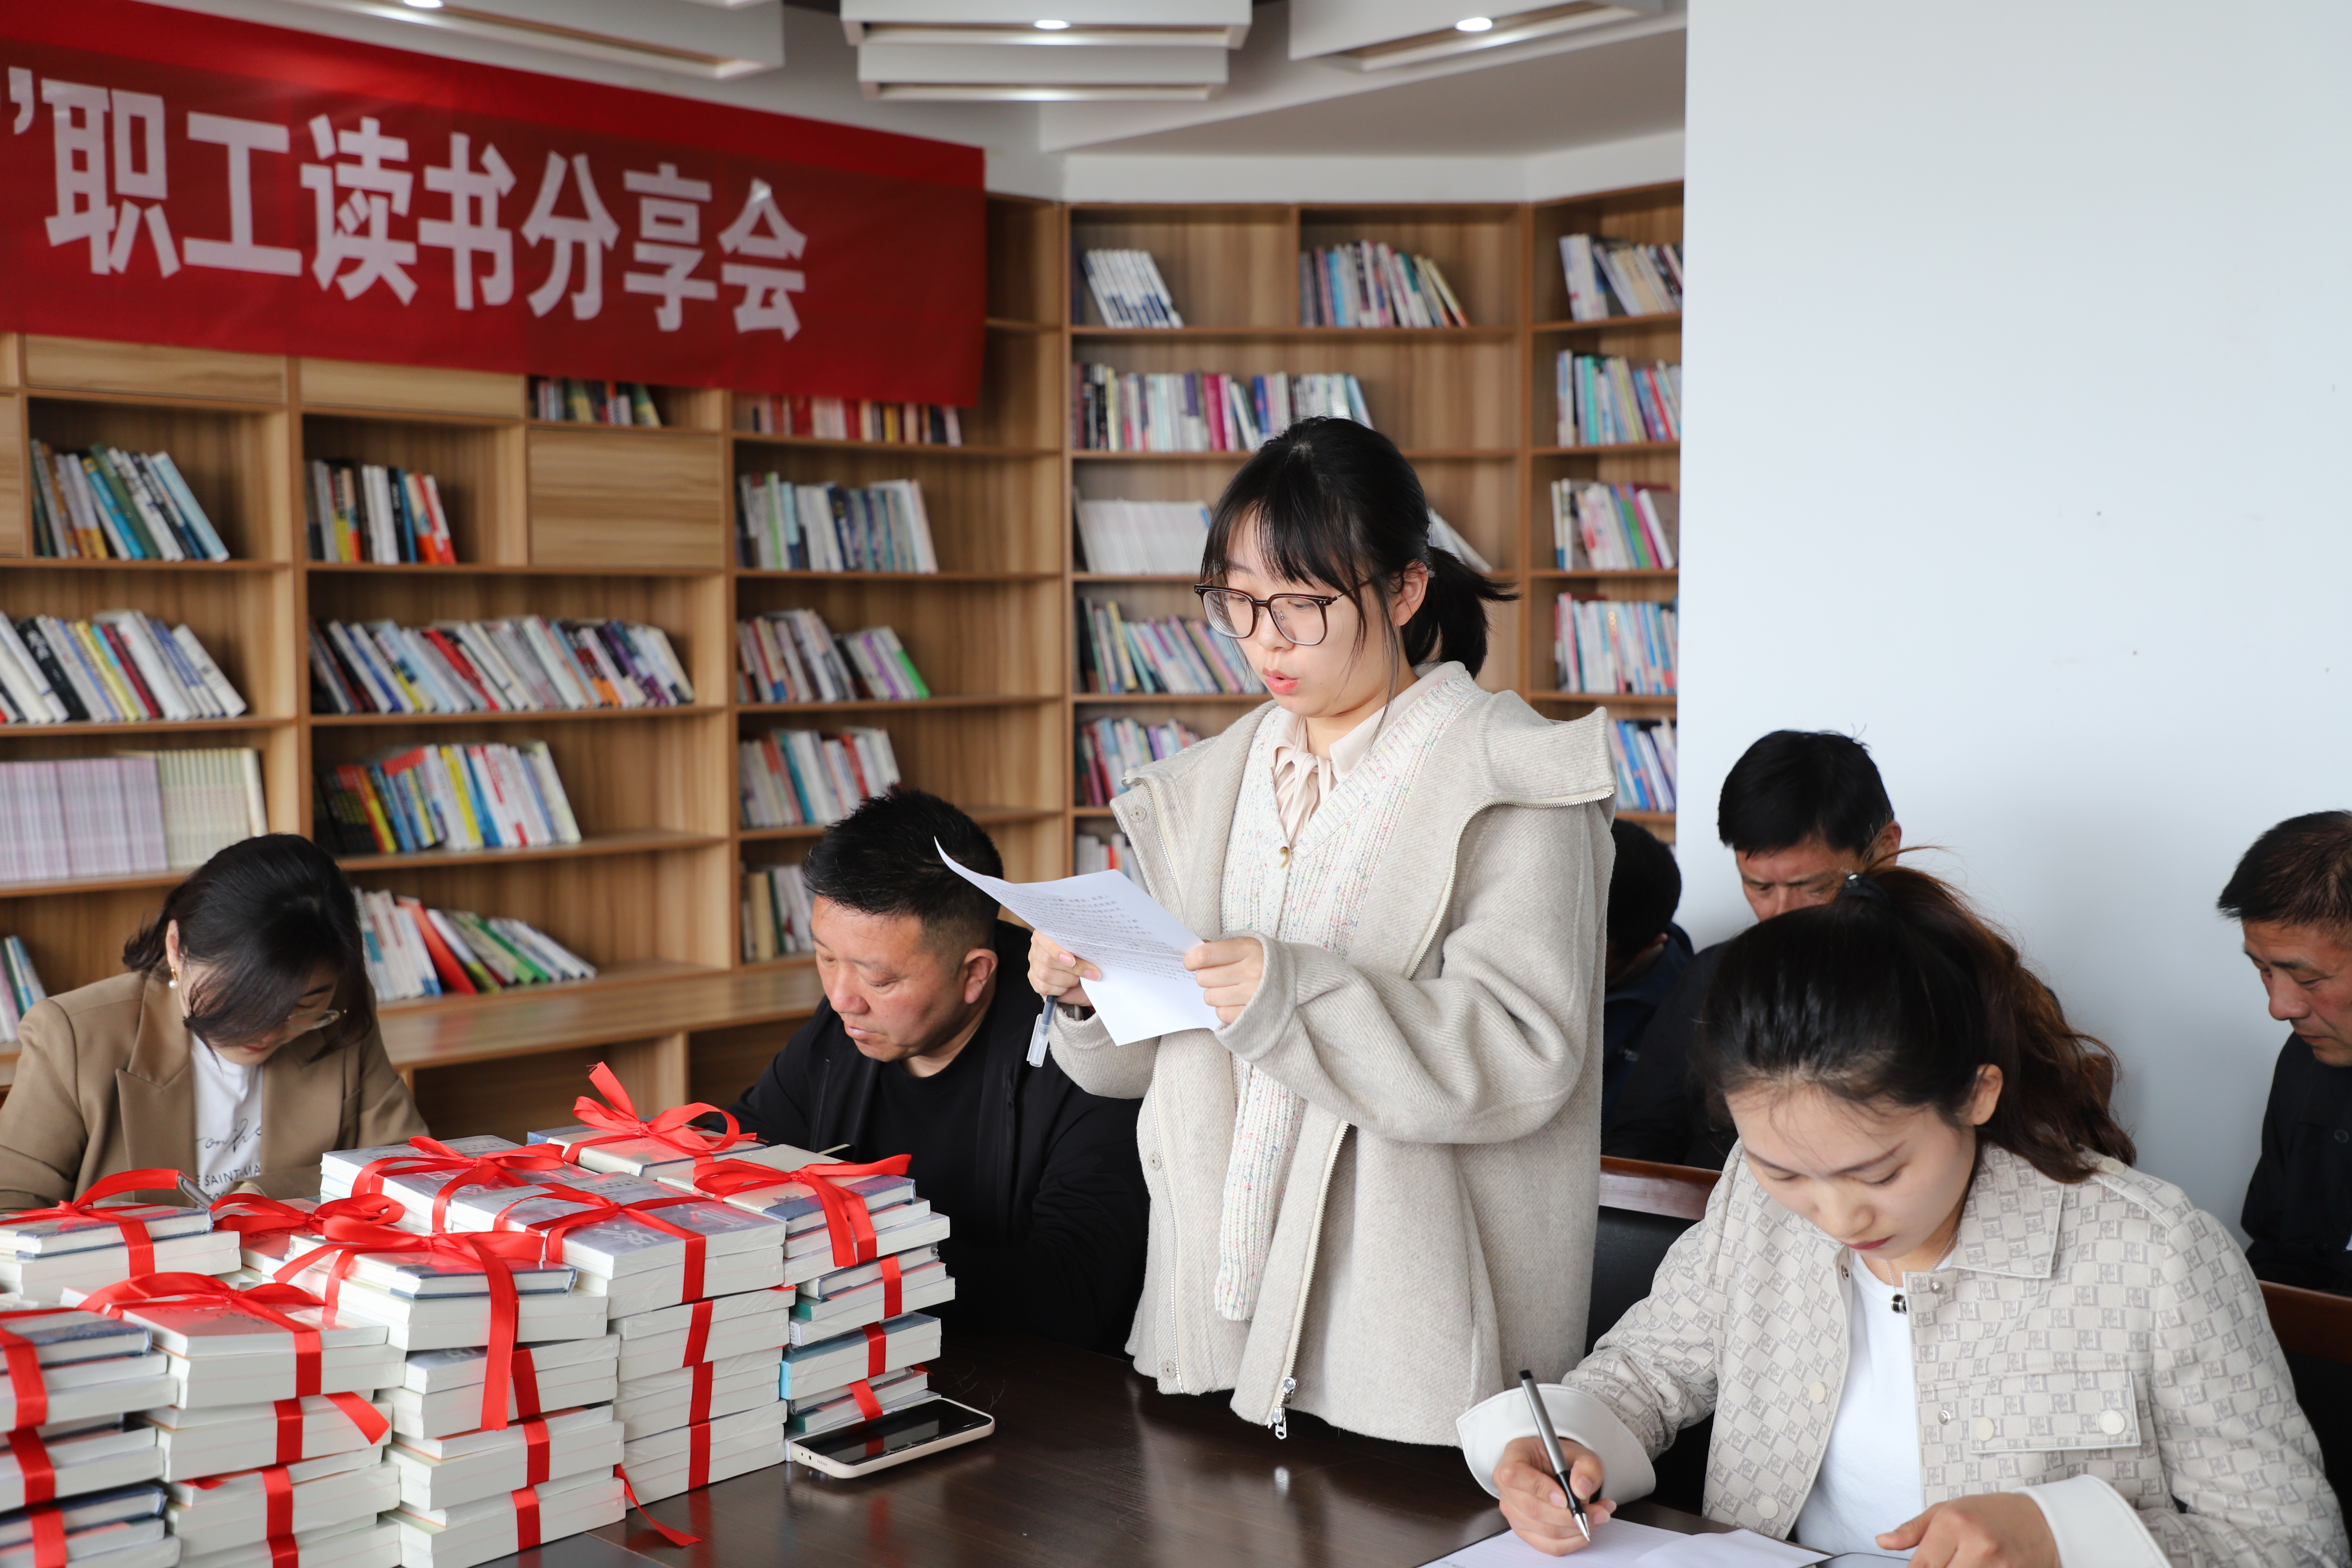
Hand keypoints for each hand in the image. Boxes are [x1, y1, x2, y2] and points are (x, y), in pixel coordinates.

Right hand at [1027, 931, 1096, 1011]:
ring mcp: (1034, 965)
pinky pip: (1044, 987)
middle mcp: (1037, 948)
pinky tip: (1068, 986)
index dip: (1058, 951)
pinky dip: (1060, 989)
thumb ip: (1083, 949)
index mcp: (1046, 934)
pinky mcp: (1035, 981)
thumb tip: (1090, 958)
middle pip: (1047, 959)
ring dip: (1067, 979)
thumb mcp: (1084, 950)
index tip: (1072, 961)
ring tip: (1079, 979)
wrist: (1082, 975)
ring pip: (1045, 974)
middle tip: (1090, 973)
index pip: (1045, 939)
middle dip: (1071, 969)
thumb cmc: (1083, 958)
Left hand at [1185, 938, 1262, 1025]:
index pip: (1206, 955)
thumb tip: (1192, 952)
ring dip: (1214, 993)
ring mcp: (1253, 995)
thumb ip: (1220, 947)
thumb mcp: (1246, 945)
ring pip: (1210, 997)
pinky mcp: (1252, 1015)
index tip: (1191, 962)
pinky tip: (1235, 1000)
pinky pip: (1221, 1013)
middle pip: (1204, 978)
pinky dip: (1224, 1008)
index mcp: (1248, 949)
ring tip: (1228, 988)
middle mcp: (1252, 972)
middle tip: (1216, 975)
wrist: (1297, 980)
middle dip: (1204, 976)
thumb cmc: (1264, 960)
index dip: (1191, 959)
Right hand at [1493, 1435, 1615, 1555]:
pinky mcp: (1523, 1530)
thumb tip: (1581, 1488)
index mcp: (1515, 1455)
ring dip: (1576, 1528)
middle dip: (1569, 1515)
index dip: (1539, 1488)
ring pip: (1543, 1529)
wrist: (1557, 1470)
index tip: (1565, 1498)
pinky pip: (1548, 1545)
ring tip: (1599, 1516)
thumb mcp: (1581, 1454)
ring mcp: (1512, 1510)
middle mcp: (1507, 1485)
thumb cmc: (1563, 1461)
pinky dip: (1572, 1541)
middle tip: (1598, 1511)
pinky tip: (1587, 1528)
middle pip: (1532, 1508)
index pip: (1515, 1475)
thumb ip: (1586, 1467)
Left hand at [1877, 1492, 2057, 1567]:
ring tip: (1960, 1564)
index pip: (1920, 1566)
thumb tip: (1882, 1541)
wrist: (2041, 1521)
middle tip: (1943, 1563)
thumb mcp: (1946, 1510)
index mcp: (1953, 1522)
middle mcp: (1976, 1543)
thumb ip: (1912, 1530)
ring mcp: (1998, 1564)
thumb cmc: (1989, 1514)